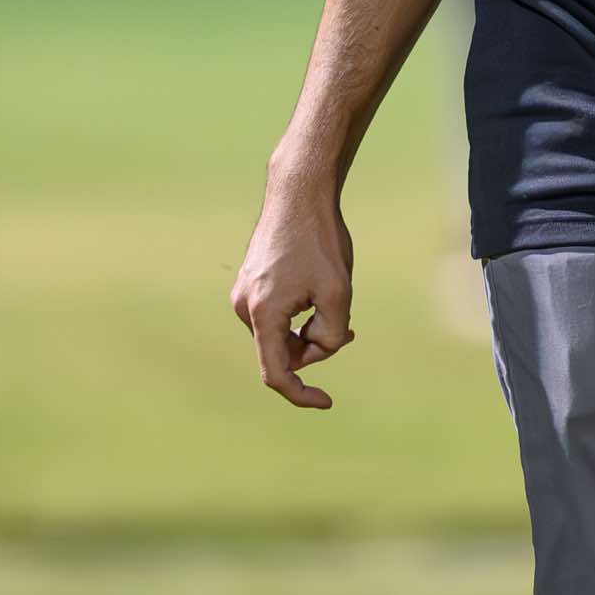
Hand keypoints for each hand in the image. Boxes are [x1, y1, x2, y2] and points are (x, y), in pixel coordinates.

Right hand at [230, 183, 355, 407]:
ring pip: (281, 332)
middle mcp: (244, 307)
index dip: (301, 394)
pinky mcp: (251, 281)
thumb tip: (318, 350)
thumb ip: (331, 334)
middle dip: (315, 346)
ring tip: (337, 301)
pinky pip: (277, 313)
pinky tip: (320, 290)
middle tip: (349, 330)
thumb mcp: (337, 292)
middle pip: (283, 351)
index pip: (276, 375)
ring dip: (309, 328)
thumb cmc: (319, 240)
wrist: (298, 192)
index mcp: (262, 315)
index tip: (326, 402)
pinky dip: (299, 313)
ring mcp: (244, 293)